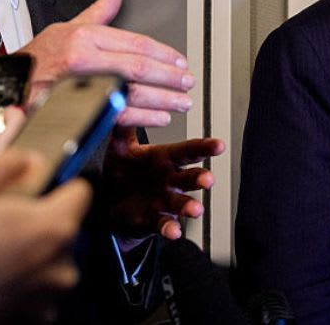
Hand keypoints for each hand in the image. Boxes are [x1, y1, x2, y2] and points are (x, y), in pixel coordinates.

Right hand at [0, 151, 91, 324]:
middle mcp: (60, 268)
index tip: (36, 183)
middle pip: (64, 228)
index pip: (81, 191)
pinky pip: (32, 290)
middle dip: (37, 219)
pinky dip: (15, 281)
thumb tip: (29, 159)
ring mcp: (45, 300)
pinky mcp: (27, 321)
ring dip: (27, 253)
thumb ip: (9, 162)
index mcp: (54, 229)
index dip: (57, 181)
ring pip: (48, 261)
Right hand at [19, 0, 193, 127]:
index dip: (164, 53)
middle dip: (169, 76)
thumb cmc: (38, 57)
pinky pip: (115, 114)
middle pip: (138, 66)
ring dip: (163, 99)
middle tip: (188, 82)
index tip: (181, 62)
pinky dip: (142, 118)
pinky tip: (159, 118)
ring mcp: (78, 85)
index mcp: (85, 35)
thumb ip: (99, 11)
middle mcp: (83, 58)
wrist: (6, 83)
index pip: (136, 43)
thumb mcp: (68, 26)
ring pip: (131, 91)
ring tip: (181, 102)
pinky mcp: (75, 108)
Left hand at [102, 128, 224, 239]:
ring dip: (190, 206)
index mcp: (165, 157)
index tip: (219, 145)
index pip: (188, 150)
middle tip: (208, 179)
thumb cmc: (122, 168)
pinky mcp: (154, 218)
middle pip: (190, 176)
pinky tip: (174, 231)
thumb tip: (121, 97)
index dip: (204, 147)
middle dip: (200, 178)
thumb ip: (124, 125)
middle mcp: (170, 178)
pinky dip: (170, 228)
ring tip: (195, 210)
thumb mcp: (120, 144)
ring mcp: (164, 199)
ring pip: (182, 202)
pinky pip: (164, 223)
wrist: (110, 199)